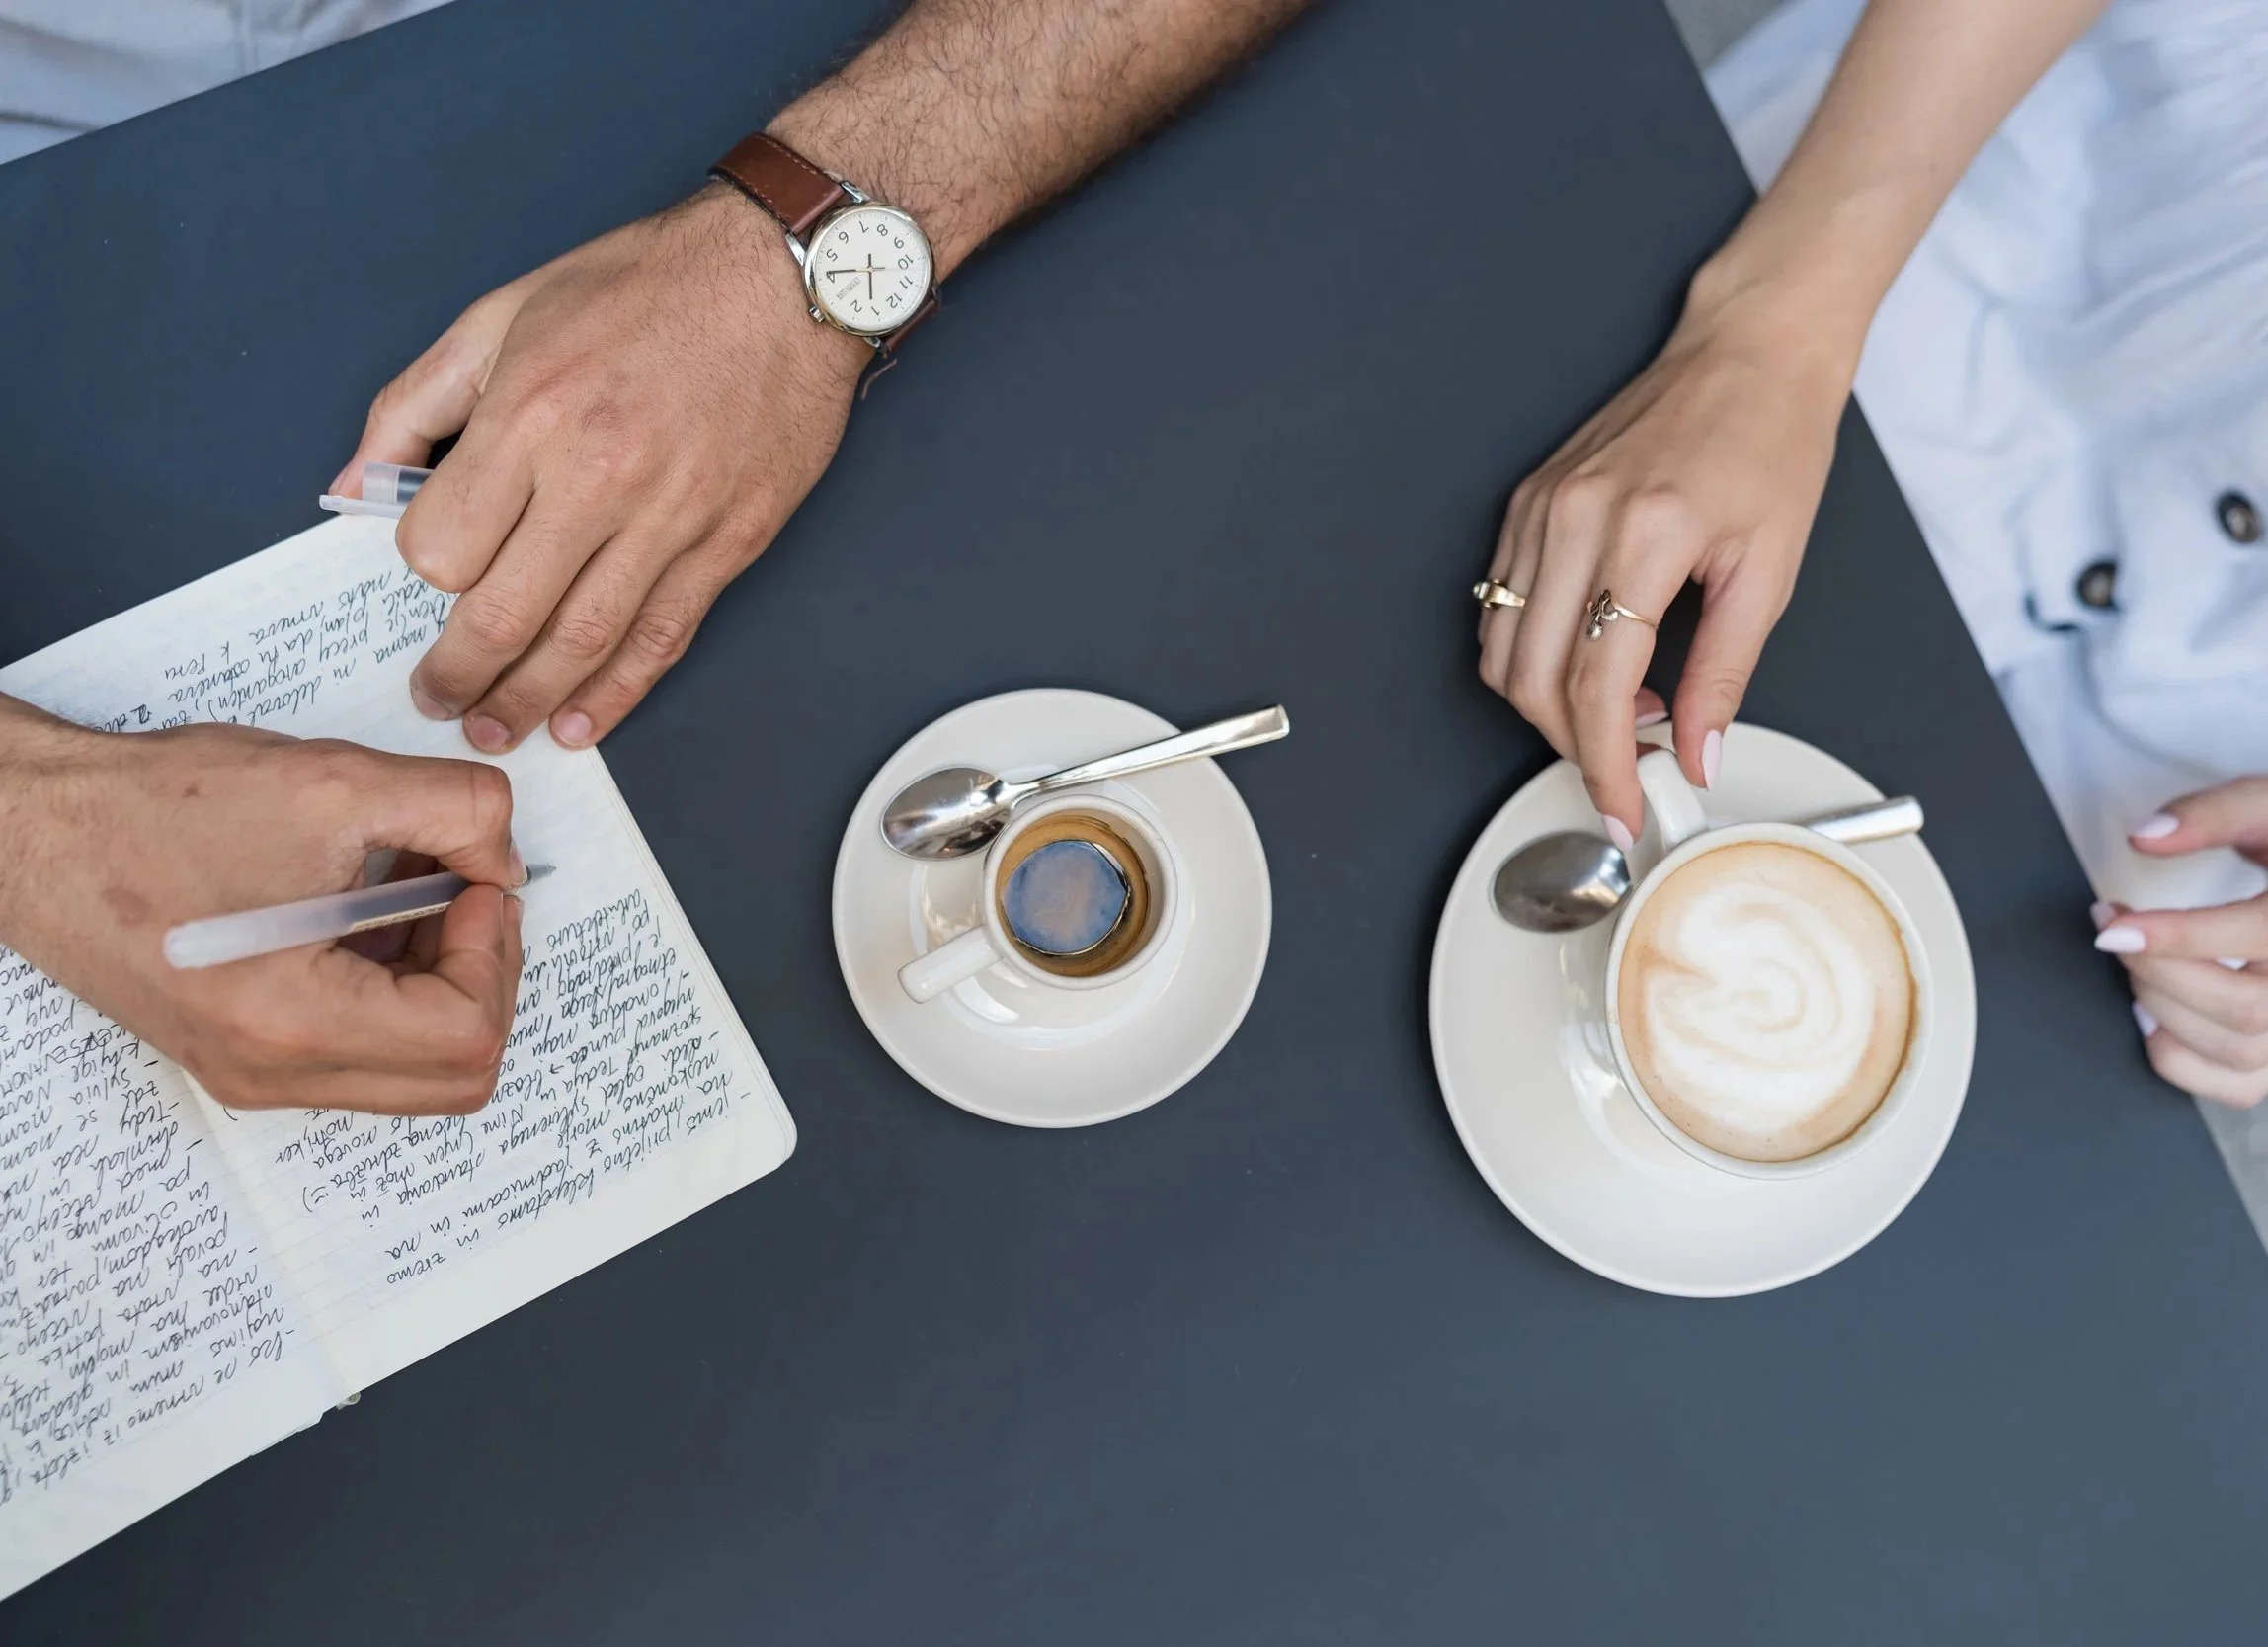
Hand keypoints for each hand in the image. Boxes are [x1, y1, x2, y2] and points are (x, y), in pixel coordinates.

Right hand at [0, 706, 523, 1113]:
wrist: (36, 829)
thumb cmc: (156, 808)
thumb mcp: (334, 783)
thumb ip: (457, 811)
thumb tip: (505, 858)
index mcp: (293, 1023)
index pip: (467, 1033)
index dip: (494, 949)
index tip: (473, 881)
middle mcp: (274, 1073)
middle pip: (457, 1074)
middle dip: (485, 974)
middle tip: (463, 890)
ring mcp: (258, 1074)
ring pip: (418, 1070)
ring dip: (445, 981)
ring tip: (414, 892)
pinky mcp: (248, 1054)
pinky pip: (366, 1051)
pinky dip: (398, 989)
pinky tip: (373, 911)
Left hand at [337, 183, 868, 754]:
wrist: (786, 281)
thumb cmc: (648, 285)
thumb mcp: (503, 313)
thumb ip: (416, 400)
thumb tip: (355, 481)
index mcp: (531, 414)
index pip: (444, 544)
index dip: (425, 569)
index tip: (433, 568)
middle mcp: (598, 476)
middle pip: (503, 612)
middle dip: (457, 673)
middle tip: (437, 700)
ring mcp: (669, 518)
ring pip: (582, 639)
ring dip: (530, 699)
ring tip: (496, 727)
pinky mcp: (727, 542)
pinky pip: (663, 635)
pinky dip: (620, 690)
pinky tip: (584, 721)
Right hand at [1475, 291, 1852, 844]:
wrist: (1747, 351)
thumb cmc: (1770, 441)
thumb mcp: (1770, 570)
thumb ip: (1726, 673)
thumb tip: (1695, 753)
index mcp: (1642, 534)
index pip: (1595, 685)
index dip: (1603, 762)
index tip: (1622, 807)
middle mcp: (1574, 519)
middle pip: (1531, 679)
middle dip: (1572, 743)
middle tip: (1627, 764)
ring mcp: (1538, 508)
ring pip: (1501, 650)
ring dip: (1546, 703)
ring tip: (1622, 706)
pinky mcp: (1525, 502)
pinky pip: (1500, 606)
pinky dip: (1532, 653)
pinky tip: (1593, 655)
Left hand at [2093, 778, 2267, 1106]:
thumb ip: (2214, 814)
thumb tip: (2143, 838)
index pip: (2255, 937)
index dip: (2176, 937)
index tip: (2112, 923)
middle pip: (2245, 1007)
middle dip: (2161, 971)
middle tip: (2116, 931)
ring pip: (2242, 1050)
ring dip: (2165, 1010)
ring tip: (2136, 963)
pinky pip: (2241, 1088)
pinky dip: (2184, 1061)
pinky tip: (2153, 1014)